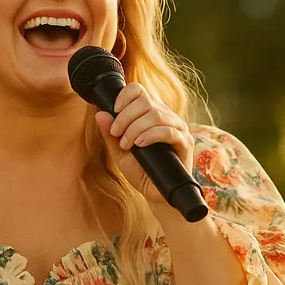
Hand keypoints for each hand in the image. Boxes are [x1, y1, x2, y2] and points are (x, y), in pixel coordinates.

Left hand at [93, 83, 194, 205]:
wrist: (156, 194)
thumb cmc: (140, 171)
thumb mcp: (119, 152)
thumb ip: (109, 134)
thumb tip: (99, 113)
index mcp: (150, 113)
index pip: (139, 90)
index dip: (124, 96)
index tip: (114, 111)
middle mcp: (166, 116)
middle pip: (145, 101)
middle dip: (125, 117)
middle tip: (117, 134)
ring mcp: (178, 128)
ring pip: (156, 114)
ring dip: (135, 128)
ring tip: (127, 144)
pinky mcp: (185, 142)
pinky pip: (169, 131)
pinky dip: (150, 135)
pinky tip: (140, 144)